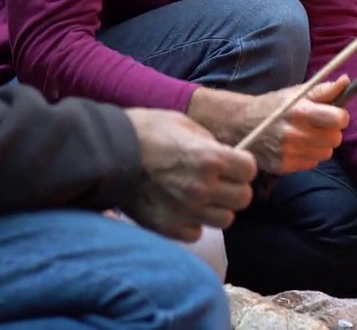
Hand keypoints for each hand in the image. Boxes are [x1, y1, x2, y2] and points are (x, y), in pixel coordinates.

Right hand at [121, 108, 257, 241]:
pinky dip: (193, 223)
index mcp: (210, 158)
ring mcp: (187, 211)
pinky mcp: (169, 228)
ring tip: (200, 197)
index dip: (241, 165)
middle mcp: (203, 188)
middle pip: (243, 198)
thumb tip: (226, 155)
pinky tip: (181, 209)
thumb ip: (210, 143)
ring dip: (217, 208)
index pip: (249, 170)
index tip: (233, 163)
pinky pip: (197, 232)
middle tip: (219, 181)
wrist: (107, 154)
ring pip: (225, 220)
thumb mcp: (184, 124)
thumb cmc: (146, 132)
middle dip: (234, 187)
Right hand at [186, 77, 349, 174]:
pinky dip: (308, 155)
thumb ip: (323, 89)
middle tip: (318, 126)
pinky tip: (296, 146)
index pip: (339, 119)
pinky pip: (312, 163)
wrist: (240, 125)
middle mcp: (295, 134)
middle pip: (335, 139)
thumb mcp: (296, 93)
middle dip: (331, 131)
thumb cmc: (273, 106)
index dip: (340, 116)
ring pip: (326, 153)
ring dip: (321, 145)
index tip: (333, 114)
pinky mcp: (284, 167)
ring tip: (306, 135)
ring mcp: (289, 152)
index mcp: (300, 111)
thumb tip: (345, 81)